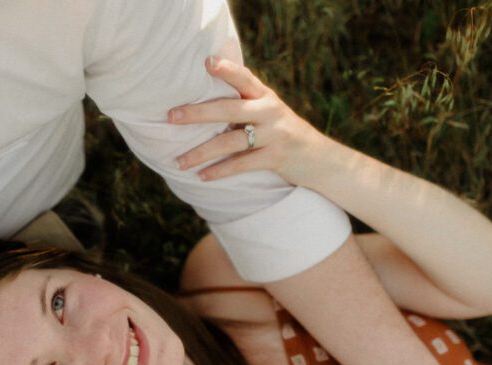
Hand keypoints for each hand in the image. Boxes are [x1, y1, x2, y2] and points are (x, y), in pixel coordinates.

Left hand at [168, 57, 326, 184]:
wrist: (320, 160)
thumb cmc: (283, 134)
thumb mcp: (269, 113)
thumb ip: (245, 105)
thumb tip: (203, 106)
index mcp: (265, 96)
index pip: (244, 78)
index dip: (227, 69)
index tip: (206, 63)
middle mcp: (270, 111)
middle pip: (228, 109)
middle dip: (197, 113)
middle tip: (171, 116)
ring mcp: (274, 134)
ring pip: (230, 141)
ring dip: (201, 152)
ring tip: (179, 162)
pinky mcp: (276, 157)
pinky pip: (242, 164)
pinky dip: (220, 171)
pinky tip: (202, 176)